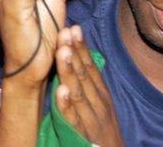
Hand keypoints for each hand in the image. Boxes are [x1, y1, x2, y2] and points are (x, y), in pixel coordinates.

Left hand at [55, 26, 122, 146]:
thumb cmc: (102, 129)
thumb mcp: (100, 103)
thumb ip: (90, 83)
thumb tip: (80, 56)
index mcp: (101, 94)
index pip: (90, 67)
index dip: (81, 47)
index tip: (73, 27)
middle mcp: (98, 103)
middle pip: (84, 75)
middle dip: (74, 52)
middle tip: (64, 31)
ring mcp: (91, 118)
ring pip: (78, 92)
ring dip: (69, 71)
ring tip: (62, 51)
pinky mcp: (82, 134)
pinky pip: (73, 119)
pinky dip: (67, 105)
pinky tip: (60, 91)